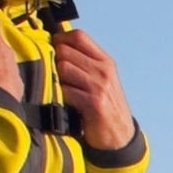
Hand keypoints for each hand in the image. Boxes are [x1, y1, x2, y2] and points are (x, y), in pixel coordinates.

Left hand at [52, 27, 134, 150]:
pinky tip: (65, 103)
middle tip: (56, 76)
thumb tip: (56, 44)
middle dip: (55, 61)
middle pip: (65, 51)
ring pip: (63, 68)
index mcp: (105, 61)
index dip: (60, 39)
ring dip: (57, 79)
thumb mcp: (101, 79)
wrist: (120, 136)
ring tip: (61, 89)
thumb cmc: (104, 105)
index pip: (78, 36)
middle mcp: (103, 70)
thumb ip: (84, 62)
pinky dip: (61, 96)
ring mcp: (99, 86)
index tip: (53, 50)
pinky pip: (66, 90)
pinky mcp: (93, 103)